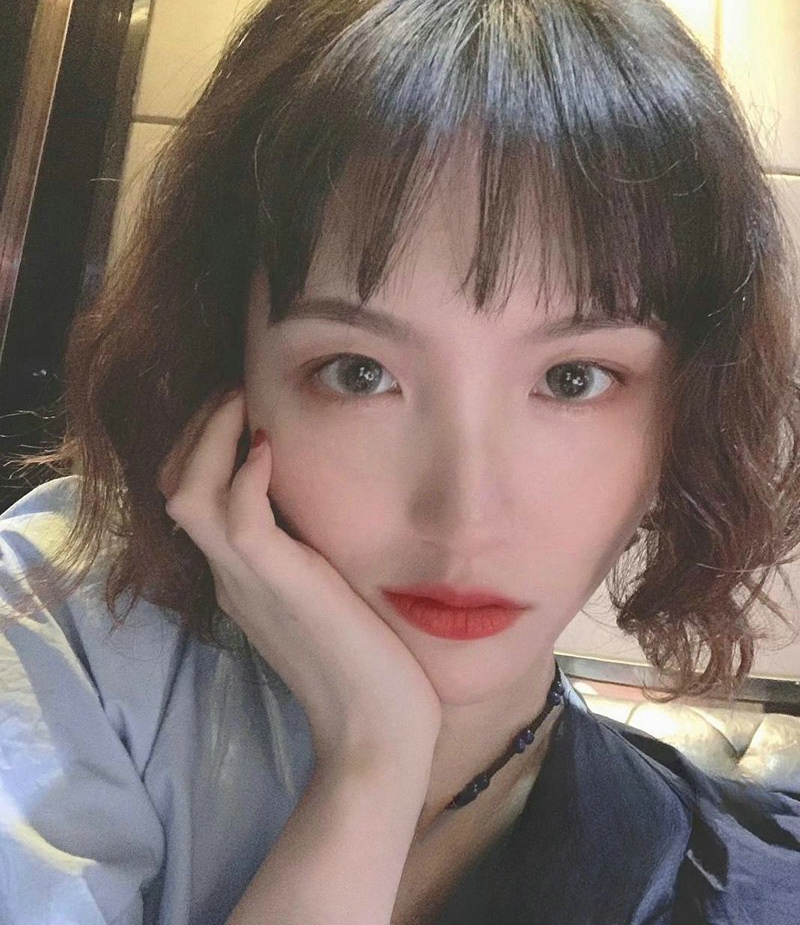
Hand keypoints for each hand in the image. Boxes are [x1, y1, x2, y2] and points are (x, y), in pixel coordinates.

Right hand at [158, 388, 441, 772]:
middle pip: (174, 487)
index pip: (192, 498)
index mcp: (241, 575)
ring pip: (189, 494)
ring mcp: (247, 580)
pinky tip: (269, 449)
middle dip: (198, 431)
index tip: (241, 409)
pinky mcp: (278, 585)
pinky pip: (238, 517)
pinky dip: (244, 474)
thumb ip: (308, 554)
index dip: (204, 448)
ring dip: (210, 439)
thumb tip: (317, 507)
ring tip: (242, 403)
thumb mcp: (327, 593)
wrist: (376, 730)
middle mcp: (231, 574)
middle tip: (234, 394)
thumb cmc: (366, 662)